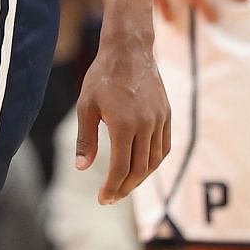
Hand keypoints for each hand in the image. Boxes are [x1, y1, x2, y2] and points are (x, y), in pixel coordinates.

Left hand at [75, 32, 170, 204]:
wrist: (129, 50)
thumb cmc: (101, 76)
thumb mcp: (85, 106)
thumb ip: (86, 139)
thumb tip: (82, 168)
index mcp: (124, 125)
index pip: (120, 167)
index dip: (112, 187)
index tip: (102, 199)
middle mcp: (146, 126)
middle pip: (139, 169)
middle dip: (124, 187)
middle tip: (110, 198)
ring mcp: (160, 121)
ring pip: (154, 161)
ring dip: (140, 178)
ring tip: (123, 185)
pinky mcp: (167, 115)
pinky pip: (164, 147)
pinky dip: (154, 162)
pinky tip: (142, 167)